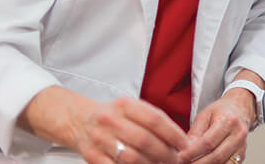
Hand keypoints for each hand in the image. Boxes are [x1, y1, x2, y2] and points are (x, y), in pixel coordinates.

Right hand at [68, 96, 189, 163]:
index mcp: (125, 105)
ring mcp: (100, 139)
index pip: (155, 119)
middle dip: (165, 153)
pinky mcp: (92, 156)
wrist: (80, 121)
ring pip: (132, 158)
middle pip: (145, 140)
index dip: (173, 134)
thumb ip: (153, 119)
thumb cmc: (114, 116)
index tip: (184, 144)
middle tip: (175, 160)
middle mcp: (111, 120)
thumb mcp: (132, 108)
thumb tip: (178, 138)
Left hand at [179, 93, 252, 163]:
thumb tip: (185, 149)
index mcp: (228, 121)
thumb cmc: (222, 111)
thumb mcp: (205, 115)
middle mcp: (238, 134)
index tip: (180, 158)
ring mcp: (242, 146)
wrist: (240, 109)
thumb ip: (195, 132)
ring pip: (223, 163)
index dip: (192, 152)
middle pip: (216, 156)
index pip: (208, 141)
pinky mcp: (243, 154)